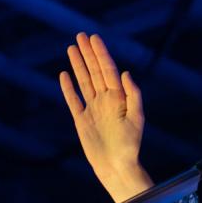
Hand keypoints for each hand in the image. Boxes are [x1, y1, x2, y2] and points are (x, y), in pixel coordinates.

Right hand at [59, 32, 144, 182]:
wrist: (116, 166)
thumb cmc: (130, 145)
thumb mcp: (136, 119)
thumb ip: (133, 95)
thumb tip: (125, 73)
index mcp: (119, 98)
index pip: (108, 70)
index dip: (101, 54)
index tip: (94, 39)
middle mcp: (105, 101)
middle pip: (95, 72)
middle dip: (88, 54)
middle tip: (81, 36)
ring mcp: (93, 109)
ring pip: (84, 82)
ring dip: (78, 65)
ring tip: (72, 48)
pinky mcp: (82, 120)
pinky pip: (73, 100)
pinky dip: (68, 88)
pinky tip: (64, 74)